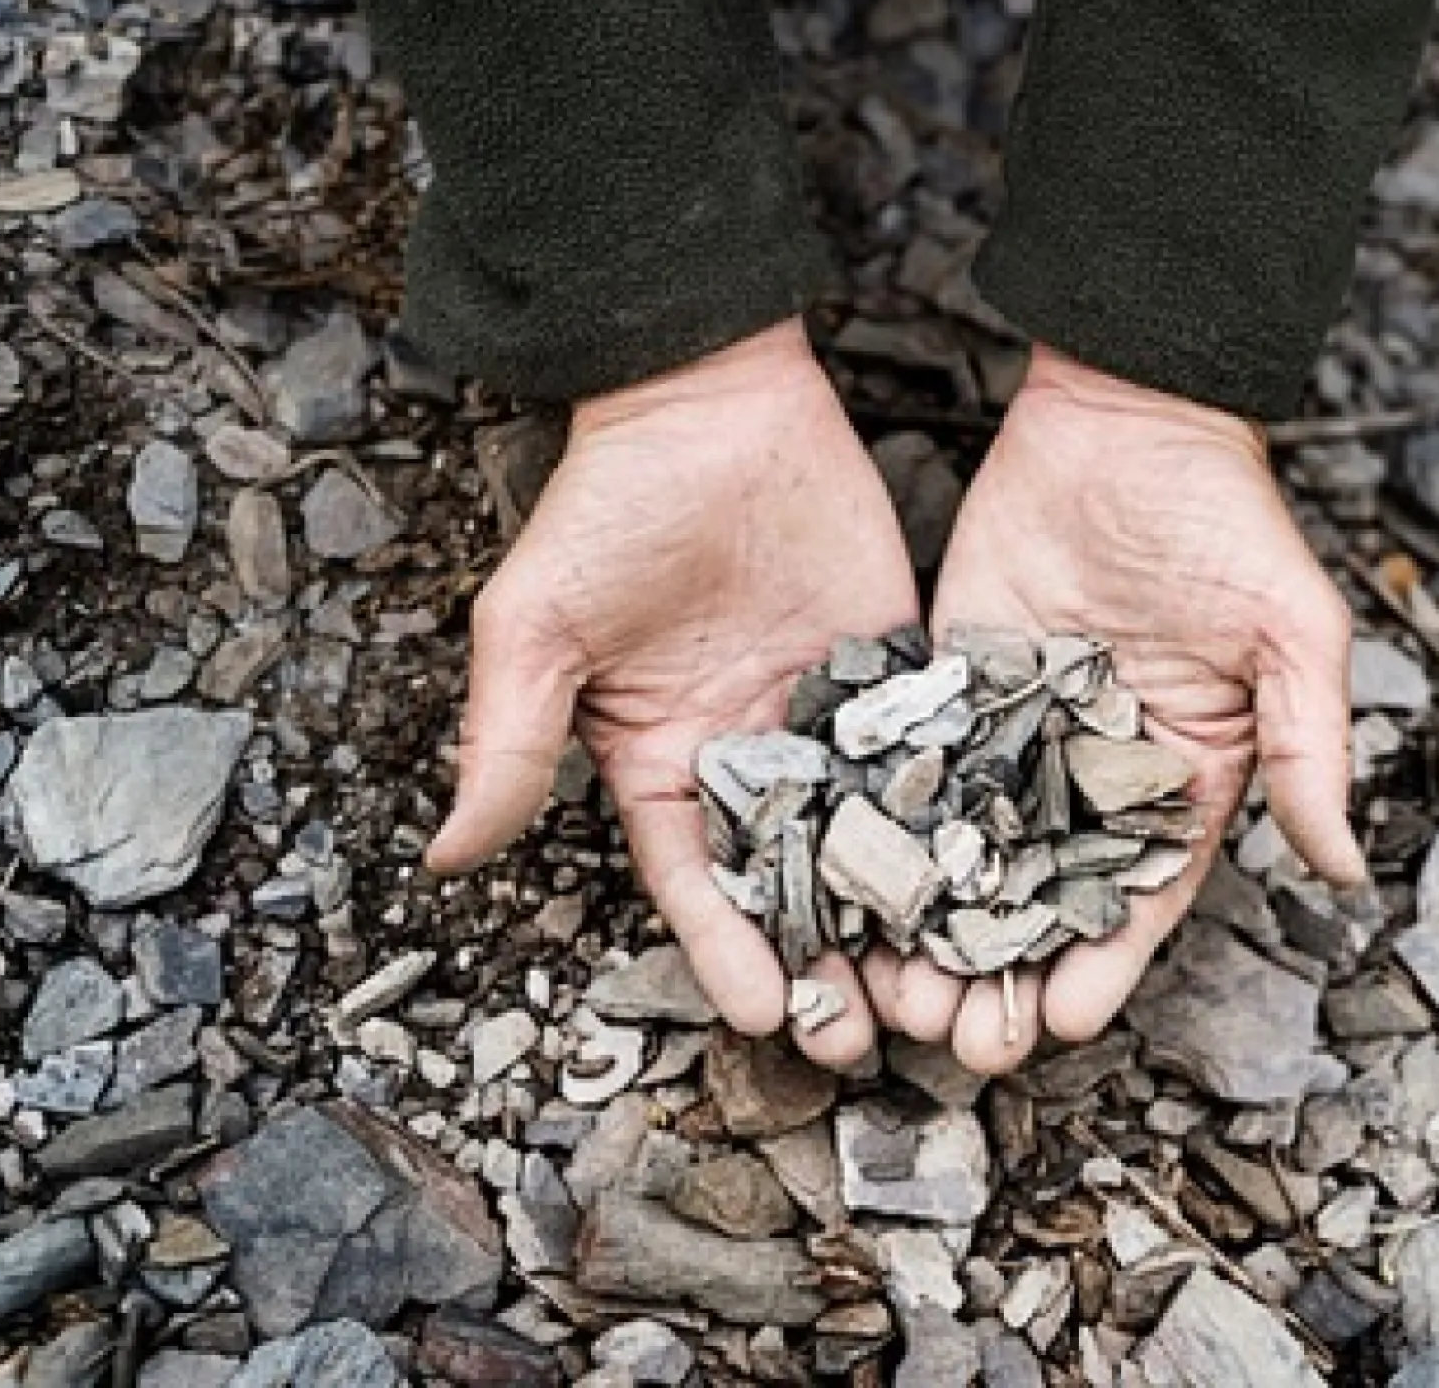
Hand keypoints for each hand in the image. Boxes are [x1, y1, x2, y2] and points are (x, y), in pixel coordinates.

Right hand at [430, 320, 916, 1067]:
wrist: (712, 399)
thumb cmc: (611, 505)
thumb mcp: (538, 627)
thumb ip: (511, 743)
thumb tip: (447, 857)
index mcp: (662, 763)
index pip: (694, 881)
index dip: (727, 950)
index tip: (763, 1016)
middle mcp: (749, 756)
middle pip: (792, 883)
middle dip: (825, 964)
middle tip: (866, 1039)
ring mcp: (829, 717)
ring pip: (871, 839)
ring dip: (899, 915)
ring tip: (938, 988)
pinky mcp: (896, 670)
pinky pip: (929, 758)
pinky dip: (956, 822)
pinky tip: (992, 880)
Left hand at [873, 347, 1363, 1073]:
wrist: (1122, 414)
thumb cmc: (1223, 516)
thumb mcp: (1290, 633)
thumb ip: (1308, 749)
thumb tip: (1347, 871)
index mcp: (1184, 777)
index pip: (1142, 897)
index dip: (1105, 966)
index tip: (1062, 1023)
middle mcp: (1096, 773)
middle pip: (1047, 901)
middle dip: (1006, 975)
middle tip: (962, 1039)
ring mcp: (1017, 737)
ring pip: (970, 859)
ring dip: (937, 933)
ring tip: (897, 993)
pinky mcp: (950, 692)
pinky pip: (914, 779)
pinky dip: (884, 842)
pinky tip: (849, 898)